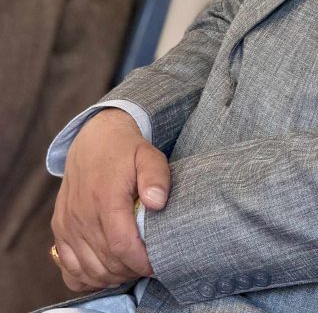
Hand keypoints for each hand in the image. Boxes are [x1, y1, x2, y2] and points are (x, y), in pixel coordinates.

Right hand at [51, 108, 170, 291]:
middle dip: (130, 270)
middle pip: (107, 263)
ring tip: (130, 267)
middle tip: (146, 264)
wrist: (93, 140)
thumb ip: (156, 177)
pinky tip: (105, 270)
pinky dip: (87, 277)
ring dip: (112, 277)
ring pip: (88, 270)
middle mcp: (82, 216)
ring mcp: (67, 225)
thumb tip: (157, 203)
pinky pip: (69, 269)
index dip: (141, 262)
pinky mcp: (59, 230)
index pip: (122, 246)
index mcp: (106, 199)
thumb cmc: (125, 150)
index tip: (157, 263)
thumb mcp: (148, 155)